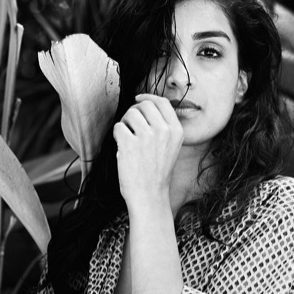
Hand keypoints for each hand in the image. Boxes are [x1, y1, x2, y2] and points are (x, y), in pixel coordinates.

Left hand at [112, 94, 183, 208]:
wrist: (150, 196)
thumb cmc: (157, 173)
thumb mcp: (171, 147)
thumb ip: (164, 126)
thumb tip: (145, 105)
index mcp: (176, 131)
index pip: (162, 102)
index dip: (148, 97)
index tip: (138, 99)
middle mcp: (164, 131)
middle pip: (144, 105)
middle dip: (134, 112)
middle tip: (130, 126)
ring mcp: (147, 136)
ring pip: (130, 114)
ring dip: (125, 123)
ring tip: (127, 139)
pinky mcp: (129, 143)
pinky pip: (118, 127)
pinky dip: (117, 136)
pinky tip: (123, 148)